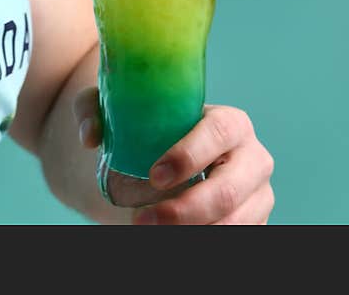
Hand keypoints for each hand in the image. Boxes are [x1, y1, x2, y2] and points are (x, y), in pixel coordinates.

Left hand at [73, 89, 274, 223]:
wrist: (170, 158)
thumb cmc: (150, 129)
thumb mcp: (119, 110)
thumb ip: (94, 109)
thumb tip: (89, 137)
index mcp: (231, 122)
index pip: (219, 132)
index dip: (189, 155)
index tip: (153, 175)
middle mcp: (254, 158)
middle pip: (228, 189)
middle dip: (185, 210)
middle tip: (141, 219)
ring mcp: (259, 196)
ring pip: (235, 224)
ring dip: (190, 233)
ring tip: (146, 229)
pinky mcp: (255, 223)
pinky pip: (238, 238)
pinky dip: (203, 240)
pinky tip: (171, 238)